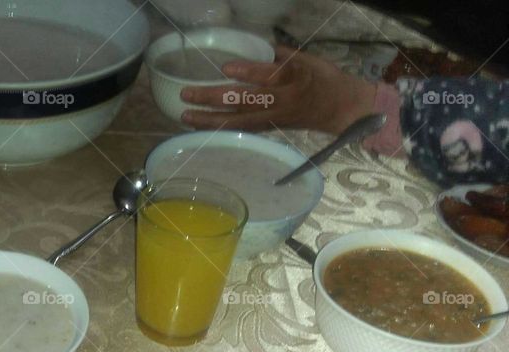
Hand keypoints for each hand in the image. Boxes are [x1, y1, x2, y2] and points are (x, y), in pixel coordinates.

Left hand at [180, 46, 378, 133]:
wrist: (341, 108)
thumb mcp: (306, 59)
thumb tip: (251, 47)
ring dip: (210, 119)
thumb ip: (278, 54)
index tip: (225, 67)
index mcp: (294, 79)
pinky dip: (221, 129)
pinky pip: (242, 129)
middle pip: (245, 101)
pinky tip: (201, 127)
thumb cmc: (323, 78)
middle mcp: (282, 101)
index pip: (268, 76)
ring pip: (239, 120)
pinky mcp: (270, 129)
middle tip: (187, 94)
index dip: (247, 72)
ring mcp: (274, 118)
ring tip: (185, 116)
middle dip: (214, 98)